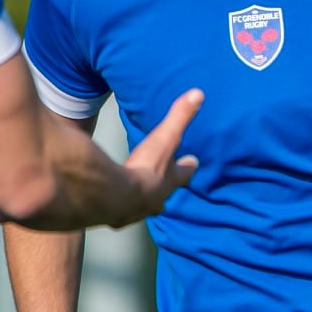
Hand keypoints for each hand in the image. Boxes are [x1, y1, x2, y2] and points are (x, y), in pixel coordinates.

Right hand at [118, 88, 203, 224]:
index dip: (188, 167)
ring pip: (143, 206)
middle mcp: (157, 199)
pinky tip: (112, 203)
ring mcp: (137, 211)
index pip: (184, 173)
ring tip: (138, 195)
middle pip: (164, 196)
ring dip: (141, 200)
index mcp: (170, 180)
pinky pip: (120, 212)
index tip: (192, 162)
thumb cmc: (146, 167)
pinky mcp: (117, 217)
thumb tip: (198, 94)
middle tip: (163, 185)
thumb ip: (179, 116)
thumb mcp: (165, 138)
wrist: (117, 197)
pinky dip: (118, 206)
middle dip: (164, 189)